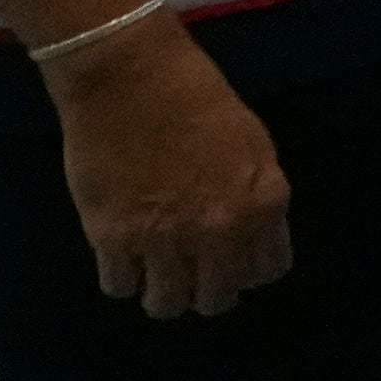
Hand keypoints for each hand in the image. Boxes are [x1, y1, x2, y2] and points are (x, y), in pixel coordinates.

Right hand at [49, 17, 290, 317]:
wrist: (129, 76)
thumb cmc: (195, 97)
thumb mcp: (253, 144)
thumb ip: (258, 196)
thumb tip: (253, 237)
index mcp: (263, 204)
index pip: (267, 271)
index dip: (246, 269)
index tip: (229, 261)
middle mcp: (220, 231)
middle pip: (217, 298)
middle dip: (205, 290)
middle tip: (188, 272)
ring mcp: (165, 239)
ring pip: (167, 304)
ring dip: (162, 293)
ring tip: (152, 272)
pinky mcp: (113, 237)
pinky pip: (119, 286)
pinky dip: (121, 277)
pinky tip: (121, 257)